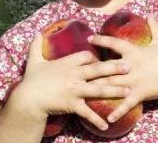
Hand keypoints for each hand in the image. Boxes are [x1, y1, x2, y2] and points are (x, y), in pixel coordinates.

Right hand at [9, 33, 131, 130]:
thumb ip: (36, 46)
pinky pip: (87, 113)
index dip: (95, 57)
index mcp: (67, 63)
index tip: (102, 59)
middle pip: (98, 69)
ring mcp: (74, 90)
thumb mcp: (33, 61)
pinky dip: (96, 119)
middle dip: (114, 68)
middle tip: (129, 66)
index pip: (86, 56)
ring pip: (98, 90)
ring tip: (127, 92)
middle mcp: (74, 75)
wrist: (28, 99)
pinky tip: (106, 125)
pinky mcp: (72, 104)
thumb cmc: (31, 80)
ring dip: (114, 91)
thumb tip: (36, 33)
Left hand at [88, 17, 157, 122]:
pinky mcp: (139, 94)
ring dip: (98, 88)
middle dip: (92, 70)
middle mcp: (130, 66)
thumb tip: (150, 15)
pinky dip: (118, 111)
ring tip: (84, 92)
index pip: (114, 43)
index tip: (90, 39)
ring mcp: (134, 81)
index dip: (101, 40)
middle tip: (78, 71)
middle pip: (107, 67)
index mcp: (133, 52)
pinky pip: (126, 104)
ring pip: (112, 85)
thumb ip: (154, 27)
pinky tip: (108, 118)